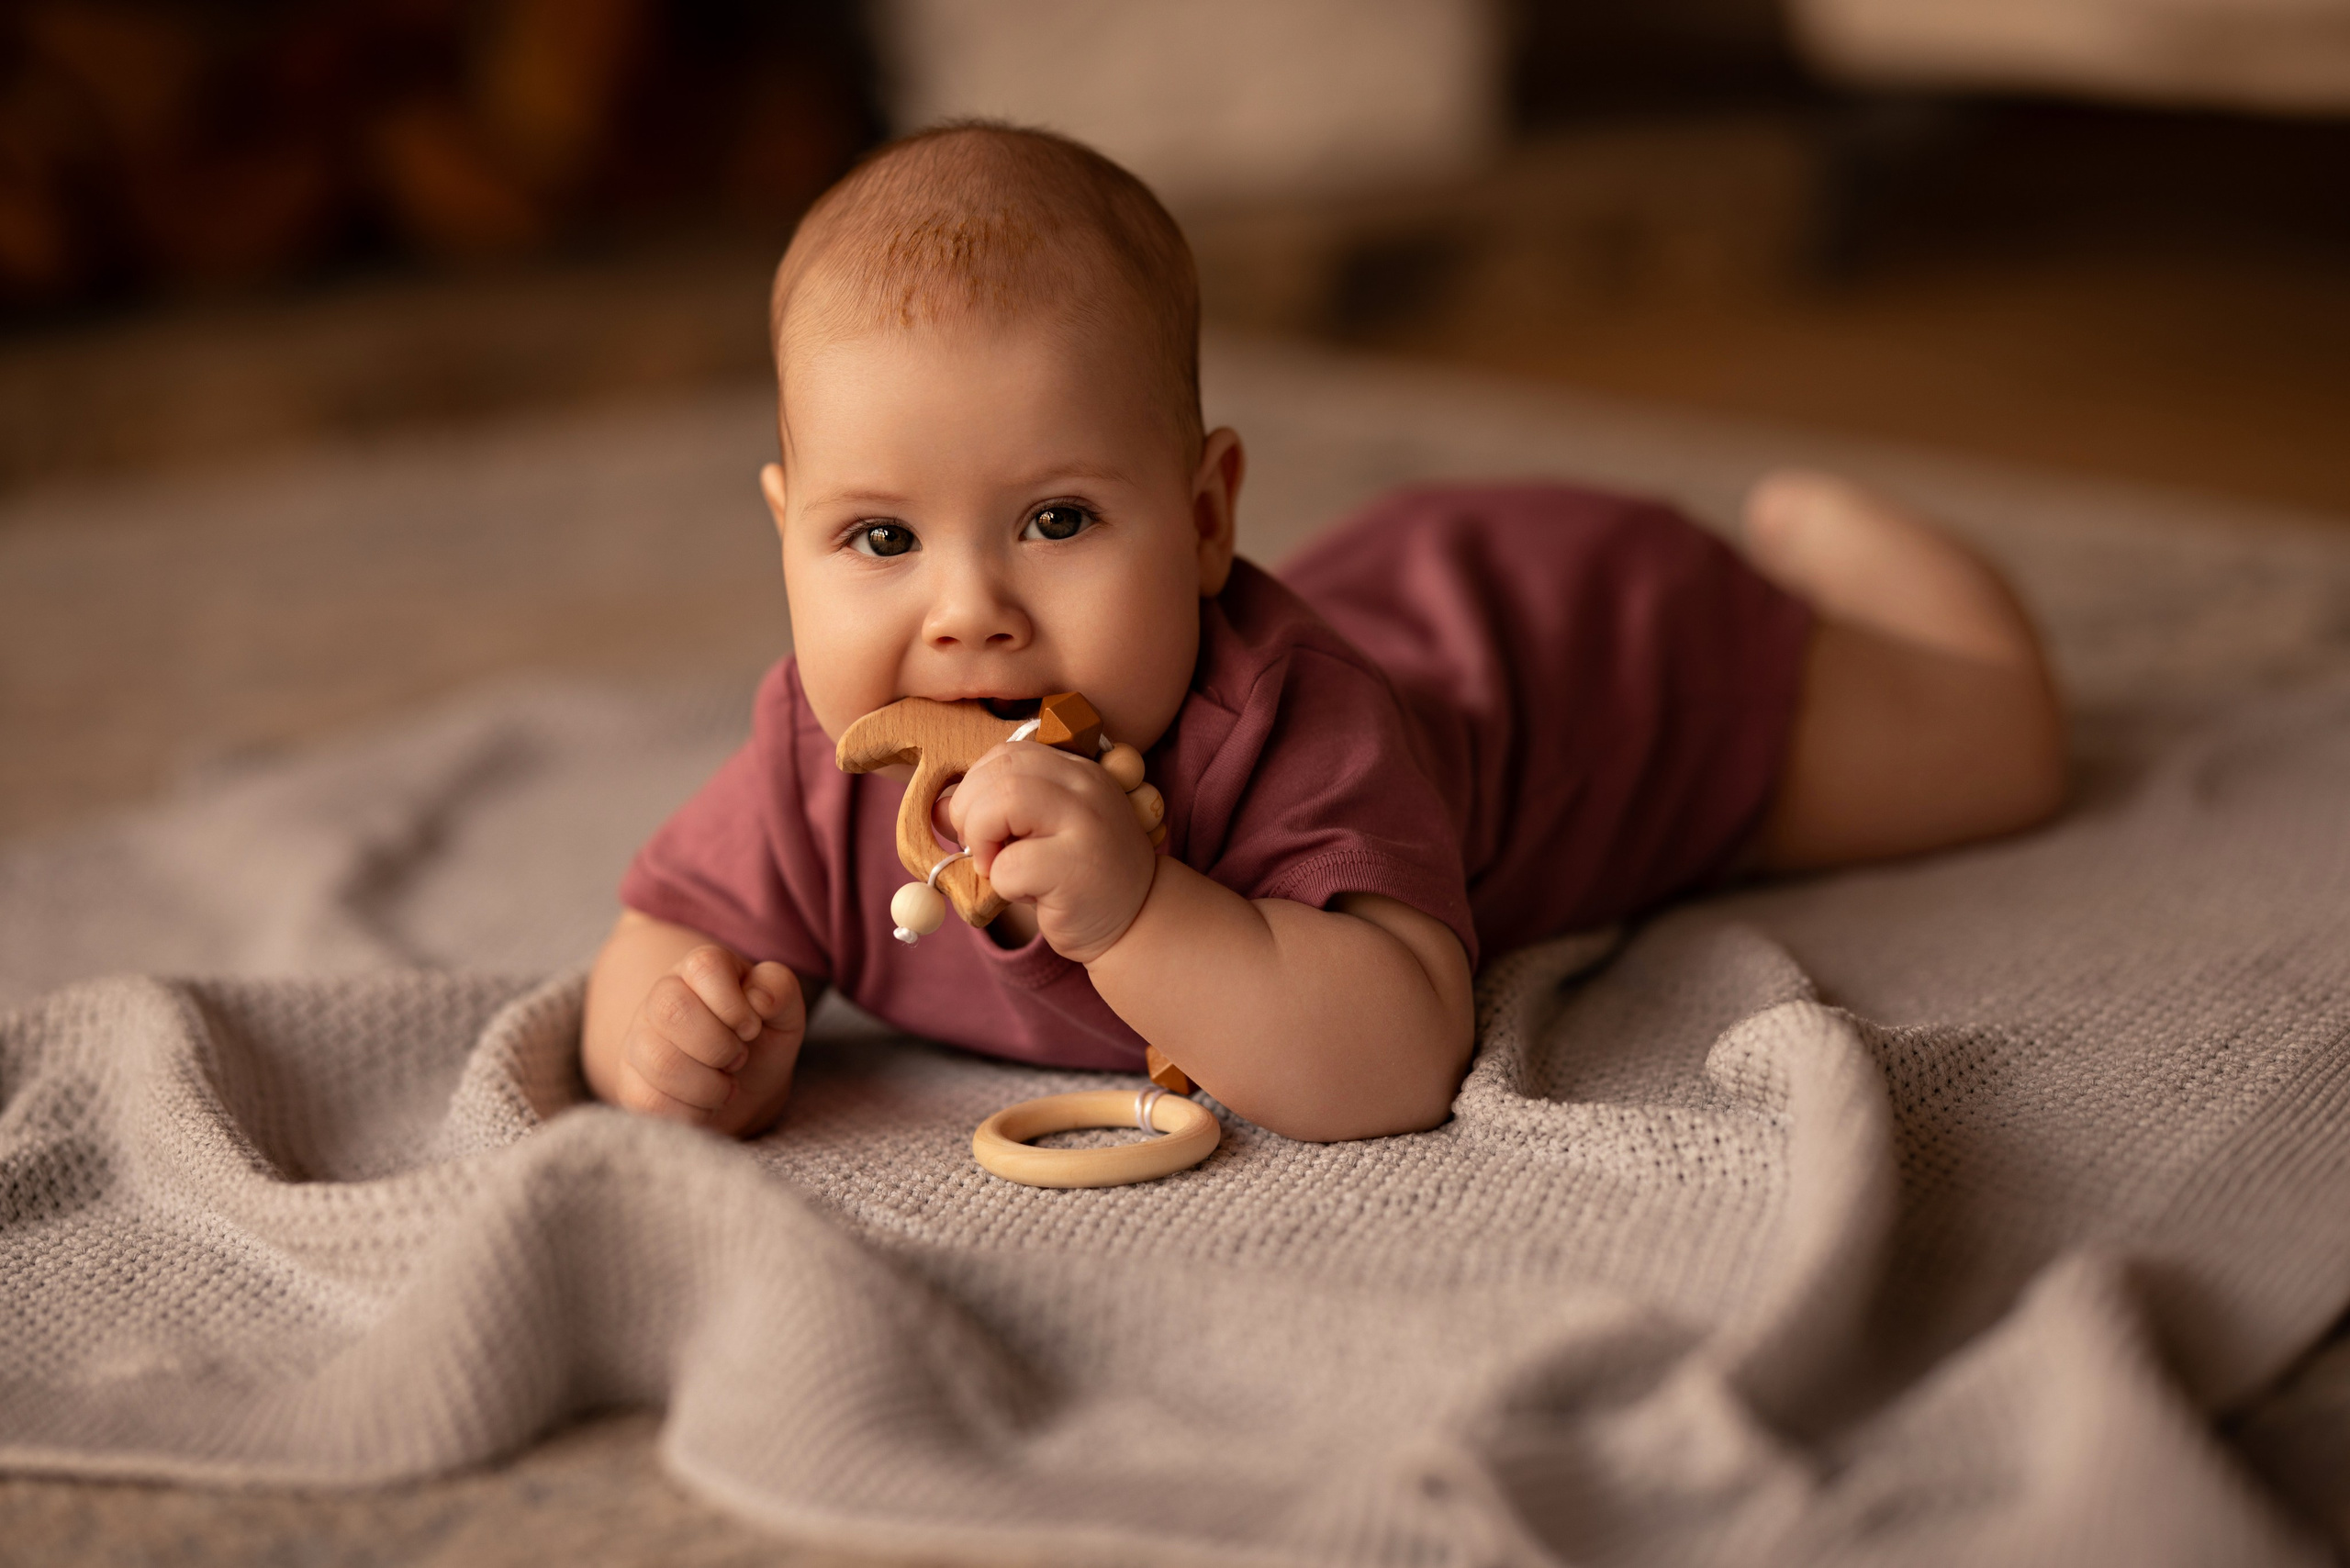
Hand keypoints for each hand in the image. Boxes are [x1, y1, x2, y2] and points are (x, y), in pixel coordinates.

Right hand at [612, 944, 803, 1135]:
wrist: (746, 1091)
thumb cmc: (762, 1043)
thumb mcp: (785, 1013)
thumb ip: (779, 989)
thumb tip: (758, 998)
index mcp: (701, 970)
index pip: (704, 966)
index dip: (733, 1003)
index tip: (751, 1028)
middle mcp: (662, 999)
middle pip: (672, 1010)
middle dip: (719, 1046)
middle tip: (739, 1058)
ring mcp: (640, 1041)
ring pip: (660, 1061)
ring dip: (709, 1085)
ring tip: (726, 1084)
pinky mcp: (631, 1084)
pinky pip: (650, 1101)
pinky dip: (693, 1112)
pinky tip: (707, 1105)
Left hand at [948, 739, 1157, 963]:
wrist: (1138, 922)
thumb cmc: (1079, 877)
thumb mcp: (1038, 833)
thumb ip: (994, 811)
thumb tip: (937, 807)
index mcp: (1076, 770)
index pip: (1009, 753)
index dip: (978, 784)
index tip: (983, 821)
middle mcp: (1086, 786)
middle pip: (1001, 770)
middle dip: (970, 811)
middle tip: (983, 848)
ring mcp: (1086, 824)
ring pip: (1003, 801)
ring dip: (982, 838)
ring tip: (1000, 866)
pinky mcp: (1078, 868)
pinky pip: (1011, 867)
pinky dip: (1003, 885)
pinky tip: (1031, 893)